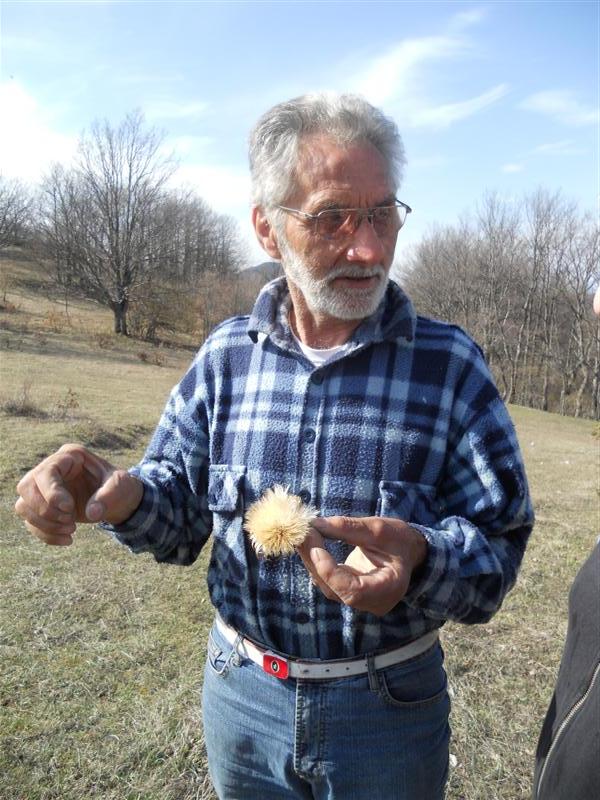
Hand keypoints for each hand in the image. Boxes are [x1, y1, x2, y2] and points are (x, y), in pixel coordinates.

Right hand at [15, 444, 143, 545]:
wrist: (118, 500)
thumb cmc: (119, 487)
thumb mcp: (121, 487)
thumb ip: (108, 496)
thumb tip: (92, 512)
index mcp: (70, 456)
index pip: (46, 472)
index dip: (52, 492)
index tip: (69, 508)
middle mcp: (51, 469)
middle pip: (26, 487)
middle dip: (45, 509)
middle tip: (70, 520)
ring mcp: (43, 488)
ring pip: (23, 506)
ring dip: (44, 524)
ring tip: (71, 529)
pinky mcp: (42, 506)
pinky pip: (30, 522)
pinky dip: (46, 535)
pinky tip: (67, 539)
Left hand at [296, 516, 427, 615]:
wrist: (410, 550)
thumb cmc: (399, 539)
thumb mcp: (378, 528)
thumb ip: (348, 528)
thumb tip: (315, 524)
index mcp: (388, 589)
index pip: (352, 591)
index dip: (329, 571)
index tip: (315, 547)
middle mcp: (373, 602)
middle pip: (335, 590)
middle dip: (315, 561)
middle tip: (301, 535)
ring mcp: (361, 601)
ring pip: (328, 587)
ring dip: (312, 561)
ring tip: (302, 536)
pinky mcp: (351, 592)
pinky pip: (329, 582)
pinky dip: (318, 563)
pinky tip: (310, 544)